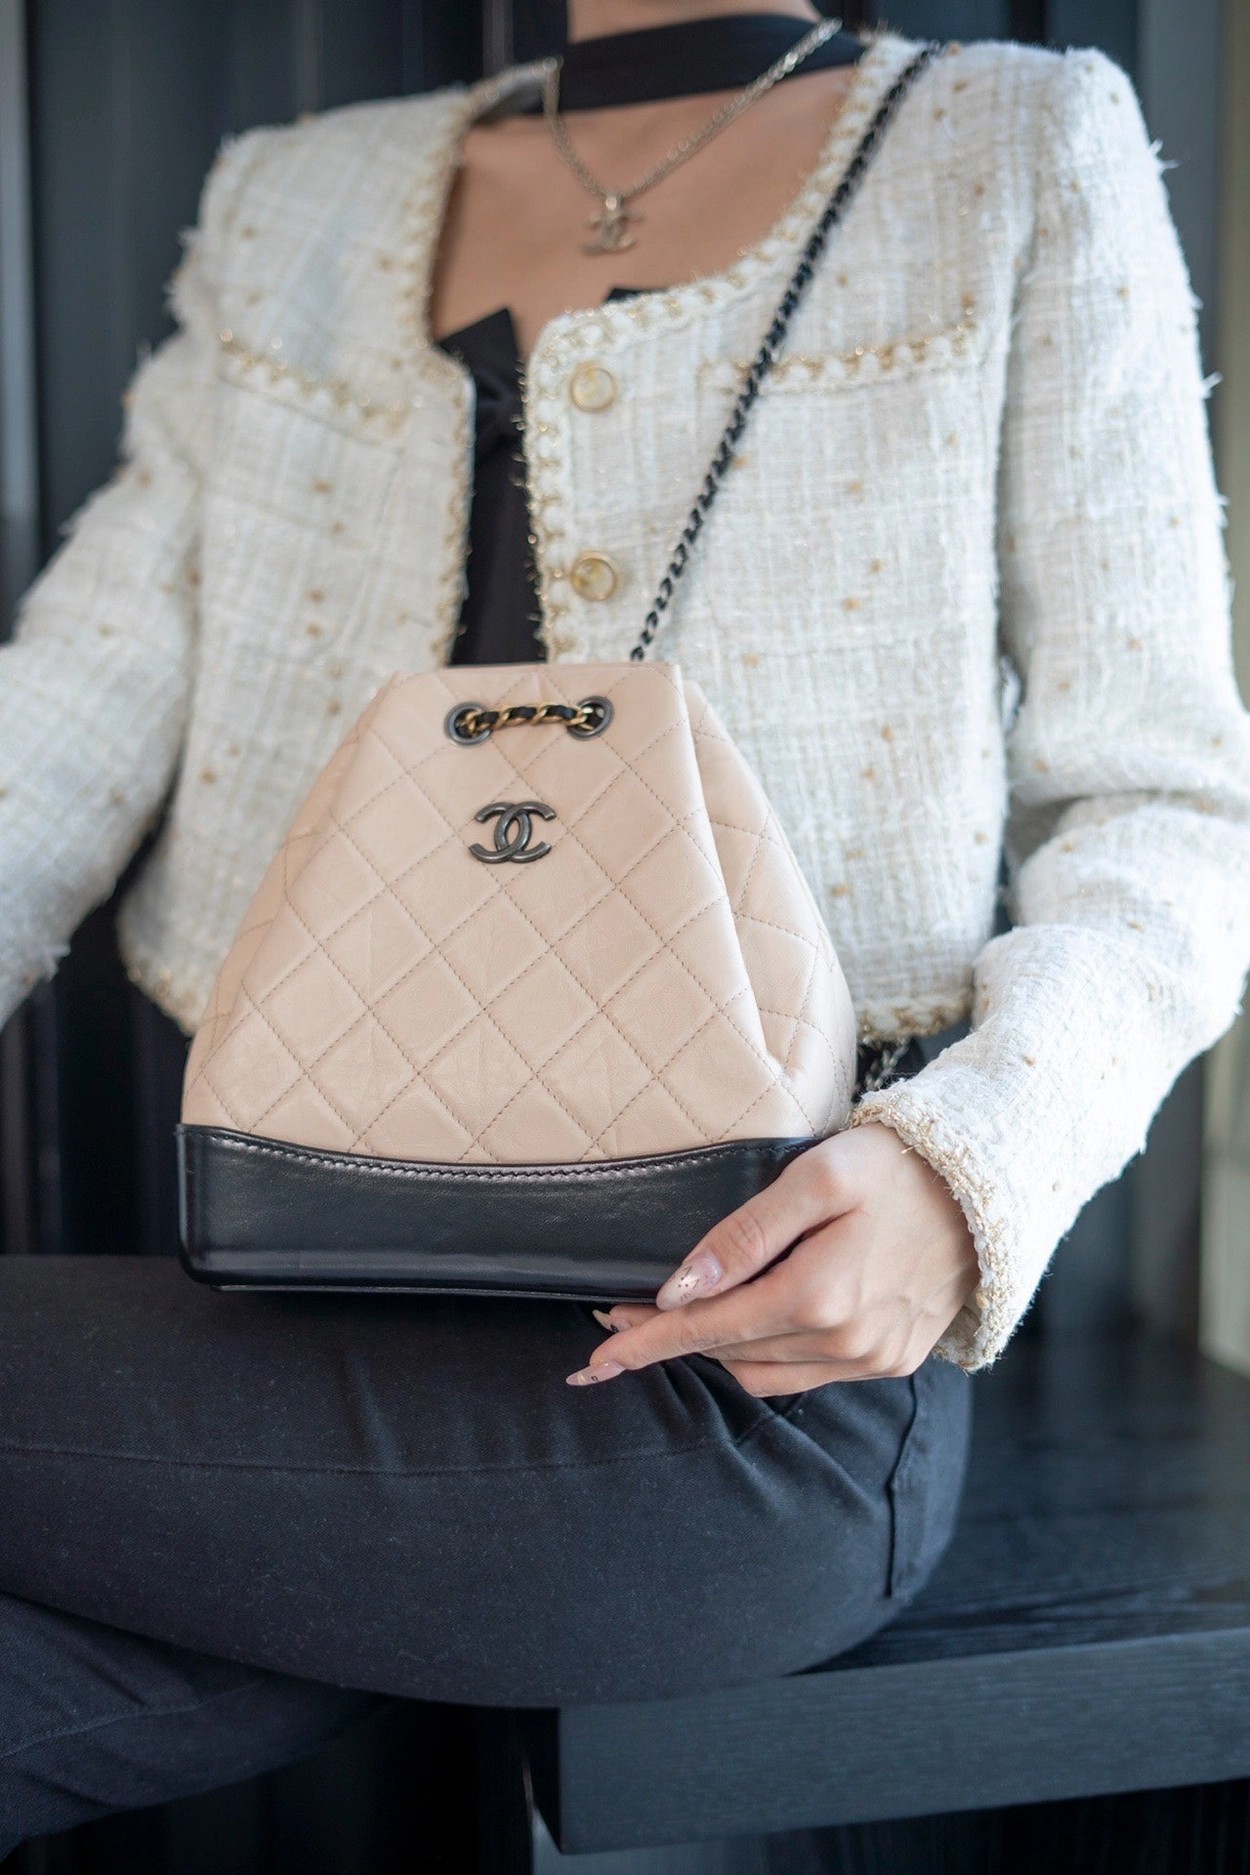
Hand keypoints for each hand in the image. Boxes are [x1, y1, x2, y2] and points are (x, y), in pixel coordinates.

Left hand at [566, 1122, 979, 1396]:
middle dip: (671, 1340)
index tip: (594, 1360)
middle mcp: (845, 1340)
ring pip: (765, 1373)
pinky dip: (767, 1357)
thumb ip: (745, 1232)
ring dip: (718, 1352)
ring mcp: (873, 1357)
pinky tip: (750, 1328)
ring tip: (677, 1323)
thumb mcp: (817, 1177)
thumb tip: (681, 1287)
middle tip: (621, 1319)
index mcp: (820, 1295)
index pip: (709, 1330)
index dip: (647, 1343)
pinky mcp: (892, 1360)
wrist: (985, 1188)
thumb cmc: (895, 1168)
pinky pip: (808, 1375)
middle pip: (730, 1354)